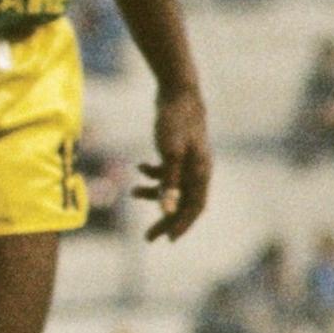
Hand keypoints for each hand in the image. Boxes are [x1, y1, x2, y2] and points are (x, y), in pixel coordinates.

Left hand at [141, 80, 211, 240]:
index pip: (194, 207)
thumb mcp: (170, 153)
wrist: (178, 93)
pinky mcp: (179, 151)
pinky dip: (153, 174)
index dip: (182, 224)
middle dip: (165, 219)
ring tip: (132, 193)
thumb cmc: (175, 122)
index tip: (168, 239)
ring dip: (154, 194)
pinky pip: (168, 171)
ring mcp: (189, 160)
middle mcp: (198, 169)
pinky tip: (139, 166)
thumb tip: (166, 210)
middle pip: (183, 202)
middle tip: (148, 237)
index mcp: (201, 172)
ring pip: (174, 187)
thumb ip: (169, 181)